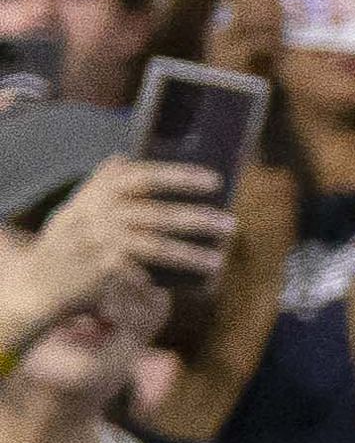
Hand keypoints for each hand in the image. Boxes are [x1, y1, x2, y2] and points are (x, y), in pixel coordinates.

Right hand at [0, 160, 231, 354]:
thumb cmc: (66, 240)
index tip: (213, 180)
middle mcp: (97, 215)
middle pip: (157, 213)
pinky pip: (143, 273)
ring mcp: (99, 243)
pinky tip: (185, 284)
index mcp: (96, 194)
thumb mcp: (77, 206)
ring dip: (191, 254)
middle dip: (198, 218)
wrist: (37, 280)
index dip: (178, 175)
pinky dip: (164, 278)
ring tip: (218, 259)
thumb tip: (125, 157)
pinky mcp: (101, 270)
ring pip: (155, 246)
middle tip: (230, 223)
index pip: (141, 176)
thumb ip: (102, 183)